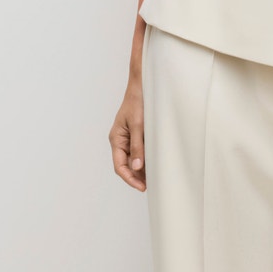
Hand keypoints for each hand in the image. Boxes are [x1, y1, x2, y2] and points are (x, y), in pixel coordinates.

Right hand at [110, 72, 146, 191]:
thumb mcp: (139, 125)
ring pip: (134, 159)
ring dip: (142, 169)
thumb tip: (137, 166)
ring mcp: (128, 138)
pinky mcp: (137, 134)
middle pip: (126, 165)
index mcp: (116, 138)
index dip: (130, 178)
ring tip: (155, 177)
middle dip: (137, 176)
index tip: (142, 187)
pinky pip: (139, 151)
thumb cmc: (138, 102)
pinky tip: (156, 164)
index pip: (120, 166)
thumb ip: (138, 146)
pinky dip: (146, 159)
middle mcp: (120, 140)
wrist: (143, 84)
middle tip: (152, 185)